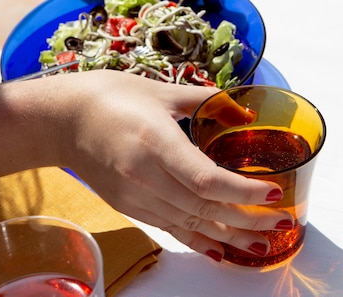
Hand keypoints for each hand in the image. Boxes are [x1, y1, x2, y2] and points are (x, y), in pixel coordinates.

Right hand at [51, 71, 289, 259]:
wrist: (61, 120)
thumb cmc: (110, 97)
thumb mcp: (163, 91)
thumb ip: (209, 101)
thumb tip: (246, 113)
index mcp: (156, 143)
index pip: (207, 180)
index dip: (243, 192)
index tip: (272, 194)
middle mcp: (145, 177)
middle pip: (204, 208)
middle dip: (247, 219)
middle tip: (281, 222)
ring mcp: (135, 196)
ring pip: (190, 224)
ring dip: (229, 236)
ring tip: (261, 243)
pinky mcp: (129, 206)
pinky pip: (169, 229)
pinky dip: (198, 240)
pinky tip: (220, 250)